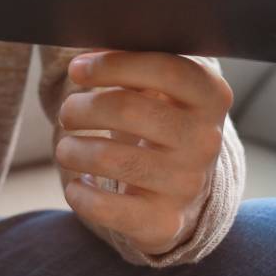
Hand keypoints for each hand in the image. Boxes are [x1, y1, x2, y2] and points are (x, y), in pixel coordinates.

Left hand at [56, 51, 232, 255]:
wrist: (184, 191)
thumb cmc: (159, 122)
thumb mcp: (161, 89)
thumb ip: (133, 62)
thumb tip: (87, 53)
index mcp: (210, 96)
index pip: (165, 69)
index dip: (113, 64)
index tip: (77, 69)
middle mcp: (206, 141)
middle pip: (129, 109)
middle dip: (83, 107)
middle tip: (68, 112)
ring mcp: (187, 184)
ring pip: (112, 159)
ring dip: (73, 150)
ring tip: (66, 148)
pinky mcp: (164, 221)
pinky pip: (108, 208)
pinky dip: (80, 195)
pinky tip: (78, 185)